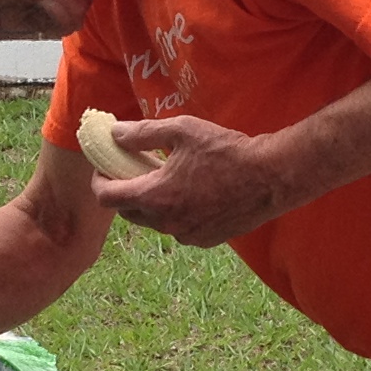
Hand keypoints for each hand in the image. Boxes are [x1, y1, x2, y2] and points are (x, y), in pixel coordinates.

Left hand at [88, 115, 300, 247]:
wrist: (271, 176)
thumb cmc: (226, 150)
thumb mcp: (182, 130)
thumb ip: (143, 133)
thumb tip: (115, 134)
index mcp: (155, 196)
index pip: (107, 198)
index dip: (99, 182)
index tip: (104, 168)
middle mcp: (166, 222)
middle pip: (127, 213)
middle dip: (123, 192)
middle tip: (134, 171)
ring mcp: (186, 235)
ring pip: (154, 222)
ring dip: (151, 203)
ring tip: (165, 179)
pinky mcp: (205, 240)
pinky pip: (177, 229)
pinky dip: (174, 213)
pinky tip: (189, 194)